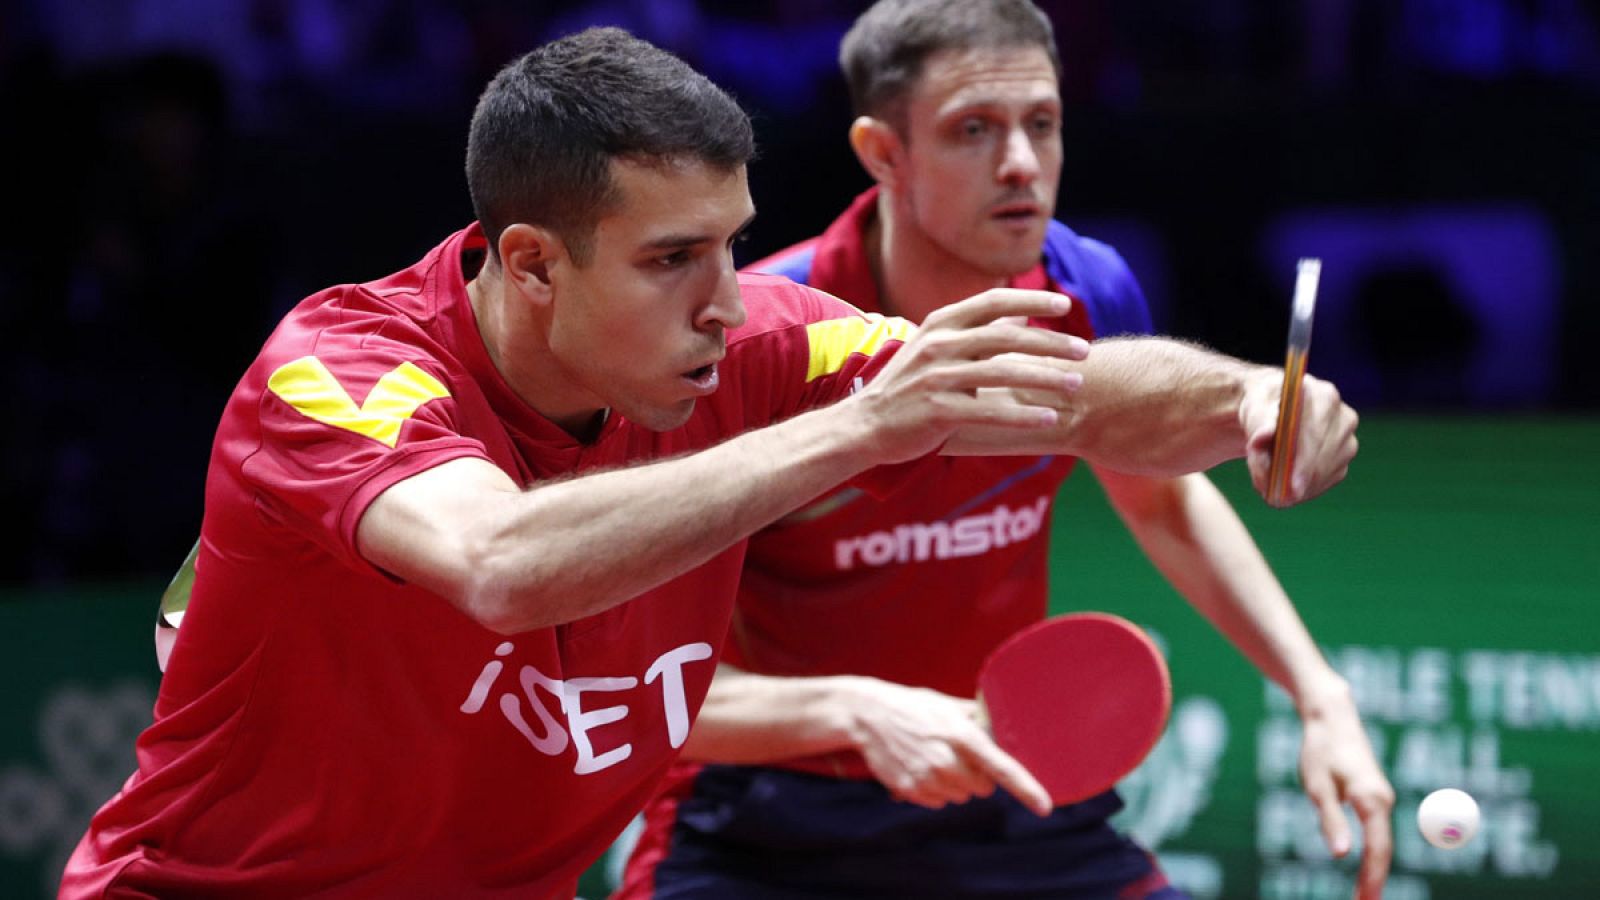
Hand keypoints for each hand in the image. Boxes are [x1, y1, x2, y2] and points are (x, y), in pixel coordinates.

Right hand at [839, 677, 1052, 816]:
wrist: (867, 714)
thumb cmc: (912, 706)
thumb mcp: (946, 704)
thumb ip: (976, 717)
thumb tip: (1003, 723)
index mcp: (963, 735)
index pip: (1002, 767)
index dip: (1026, 789)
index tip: (1044, 807)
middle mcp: (948, 760)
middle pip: (983, 787)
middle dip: (977, 774)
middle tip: (957, 753)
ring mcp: (929, 778)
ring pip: (961, 796)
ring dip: (954, 783)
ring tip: (932, 756)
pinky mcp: (912, 791)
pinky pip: (938, 802)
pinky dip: (934, 789)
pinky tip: (919, 767)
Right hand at [847, 289, 1088, 464]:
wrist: (865, 425)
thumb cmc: (908, 387)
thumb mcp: (936, 348)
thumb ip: (977, 331)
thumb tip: (1021, 313)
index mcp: (939, 324)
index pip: (993, 301)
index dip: (1032, 301)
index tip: (1065, 307)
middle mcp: (938, 345)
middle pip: (1006, 337)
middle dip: (1050, 343)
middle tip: (1083, 352)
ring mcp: (936, 378)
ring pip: (1003, 373)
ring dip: (1045, 379)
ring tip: (1075, 386)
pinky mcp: (937, 411)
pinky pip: (989, 411)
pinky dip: (1022, 415)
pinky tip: (1048, 419)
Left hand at [1241, 369, 1358, 505]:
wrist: (1271, 410)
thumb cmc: (1262, 408)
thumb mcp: (1255, 410)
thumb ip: (1259, 423)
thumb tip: (1266, 434)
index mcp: (1322, 395)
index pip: (1317, 432)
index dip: (1305, 461)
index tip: (1292, 486)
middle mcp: (1343, 415)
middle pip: (1326, 455)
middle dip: (1300, 479)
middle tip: (1278, 499)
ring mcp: (1347, 437)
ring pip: (1328, 471)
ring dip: (1300, 484)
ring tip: (1271, 485)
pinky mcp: (1344, 455)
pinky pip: (1328, 479)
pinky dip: (1307, 488)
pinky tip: (1287, 485)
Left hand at [1296, 679, 1394, 899]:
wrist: (1332, 717)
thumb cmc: (1321, 750)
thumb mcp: (1318, 787)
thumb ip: (1331, 820)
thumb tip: (1342, 855)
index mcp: (1372, 800)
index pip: (1377, 850)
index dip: (1372, 878)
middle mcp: (1383, 801)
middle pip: (1383, 850)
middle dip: (1375, 881)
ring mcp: (1381, 798)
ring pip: (1382, 842)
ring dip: (1374, 870)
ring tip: (1364, 896)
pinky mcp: (1374, 795)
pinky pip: (1378, 832)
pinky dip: (1374, 854)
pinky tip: (1365, 869)